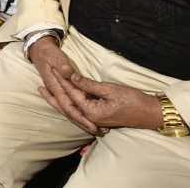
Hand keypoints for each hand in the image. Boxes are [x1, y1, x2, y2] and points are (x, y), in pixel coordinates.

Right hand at [29, 36, 99, 135]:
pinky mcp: (60, 91)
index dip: (80, 116)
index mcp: (55, 86)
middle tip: (96, 131)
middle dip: (82, 122)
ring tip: (93, 128)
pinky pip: (68, 104)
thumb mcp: (56, 57)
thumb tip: (69, 74)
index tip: (92, 125)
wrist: (40, 51)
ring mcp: (57, 92)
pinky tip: (83, 117)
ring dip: (79, 119)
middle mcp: (55, 93)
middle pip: (69, 112)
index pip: (68, 105)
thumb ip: (62, 66)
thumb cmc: (49, 54)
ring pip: (68, 110)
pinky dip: (75, 112)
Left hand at [47, 70, 162, 131]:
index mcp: (93, 112)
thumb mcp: (111, 89)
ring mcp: (94, 121)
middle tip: (39, 83)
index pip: (72, 94)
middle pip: (66, 106)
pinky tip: (62, 99)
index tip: (52, 68)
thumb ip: (89, 84)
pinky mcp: (97, 119)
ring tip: (43, 91)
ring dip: (57, 100)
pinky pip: (77, 111)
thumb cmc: (133, 100)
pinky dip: (67, 104)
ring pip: (70, 110)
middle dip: (53, 94)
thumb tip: (71, 76)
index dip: (62, 80)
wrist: (150, 113)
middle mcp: (91, 119)